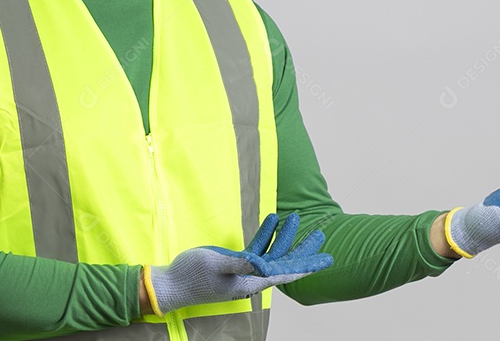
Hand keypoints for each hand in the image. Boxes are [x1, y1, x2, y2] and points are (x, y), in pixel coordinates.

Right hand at [145, 213, 332, 315]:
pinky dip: (265, 234)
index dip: (308, 265)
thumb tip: (263, 263)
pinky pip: (257, 247)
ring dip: (285, 236)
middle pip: (285, 262)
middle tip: (320, 235)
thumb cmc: (192, 277)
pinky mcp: (236, 262)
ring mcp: (245, 269)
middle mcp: (253, 277)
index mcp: (252, 282)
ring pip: (273, 252)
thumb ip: (240, 264)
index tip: (326, 259)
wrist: (172, 283)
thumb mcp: (216, 266)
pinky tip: (272, 218)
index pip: (287, 273)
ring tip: (296, 217)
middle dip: (303, 249)